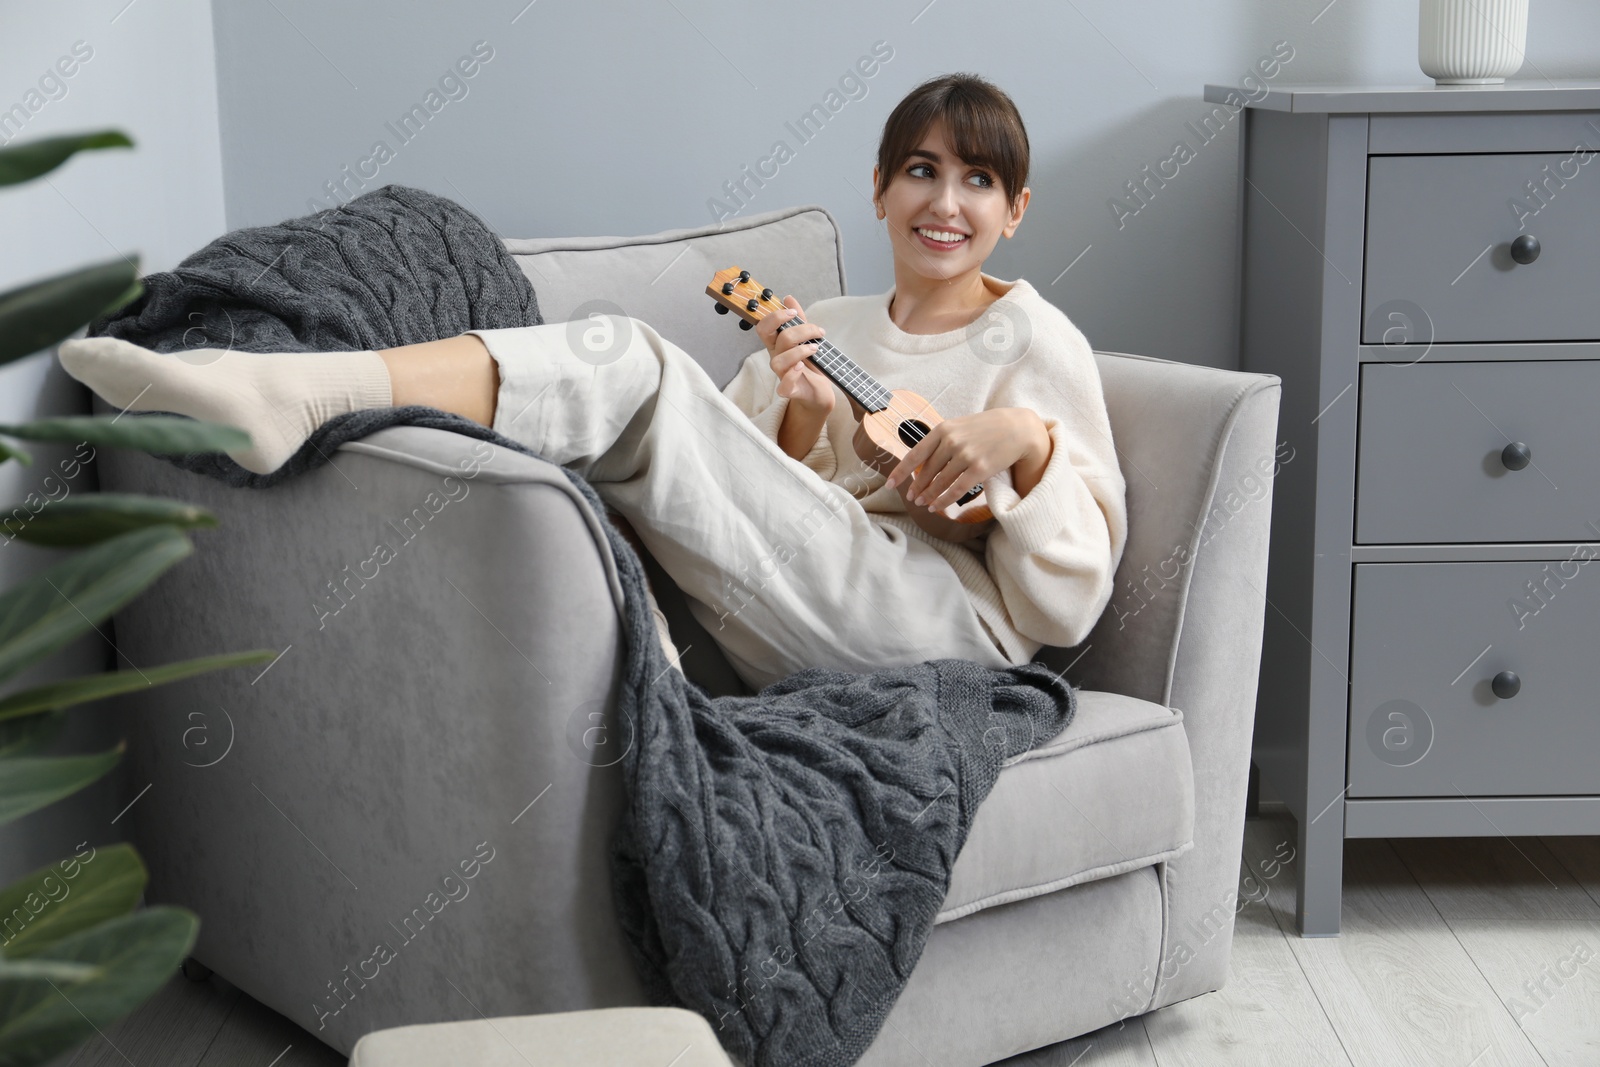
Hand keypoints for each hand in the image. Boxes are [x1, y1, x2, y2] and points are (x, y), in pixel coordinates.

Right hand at [755, 295, 833, 412]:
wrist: (819, 391)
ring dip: (800, 351)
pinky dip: (792, 374)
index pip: (764, 327)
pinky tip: (802, 367)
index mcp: (777, 344)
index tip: (793, 313)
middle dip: (801, 330)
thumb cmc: (811, 365)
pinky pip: (784, 384)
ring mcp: (781, 374)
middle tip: (818, 332)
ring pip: (779, 361)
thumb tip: (788, 298)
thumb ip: (798, 320)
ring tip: (816, 349)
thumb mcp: (807, 339)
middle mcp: (776, 358)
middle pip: (779, 339)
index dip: (775, 317)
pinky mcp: (789, 390)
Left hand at [884, 408, 1048, 513]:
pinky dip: (944, 500)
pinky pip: (956, 490)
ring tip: (922, 503)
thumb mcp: (959, 426)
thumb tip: (921, 462)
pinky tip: (936, 506)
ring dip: (928, 496)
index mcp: (943, 429)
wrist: (1017, 428)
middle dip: (916, 487)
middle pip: (926, 471)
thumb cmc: (985, 428)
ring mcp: (966, 455)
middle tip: (911, 498)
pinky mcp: (979, 469)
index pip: (915, 454)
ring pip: (940, 482)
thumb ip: (940, 440)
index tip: (890, 484)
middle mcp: (951, 441)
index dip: (900, 472)